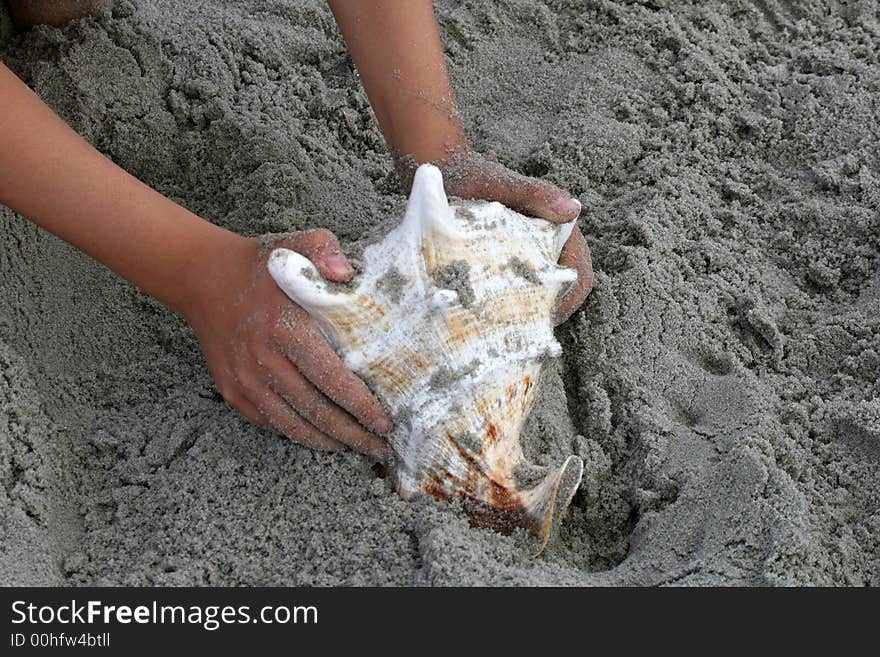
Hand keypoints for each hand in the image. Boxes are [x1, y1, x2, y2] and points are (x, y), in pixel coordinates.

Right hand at [180, 230, 391, 458]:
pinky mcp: (233, 392)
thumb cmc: (264, 267)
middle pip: (316, 410)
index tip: (385, 422)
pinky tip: (322, 437)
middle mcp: (264, 361)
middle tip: (380, 447)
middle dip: (353, 434)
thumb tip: (347, 274)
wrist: (205, 279)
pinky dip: (298, 434)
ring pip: (293, 424)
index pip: (331, 378)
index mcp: (286, 330)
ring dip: (328, 441)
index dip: (361, 405)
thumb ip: (325, 250)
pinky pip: (271, 422)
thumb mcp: (297, 243)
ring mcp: (246, 380)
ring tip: (356, 447)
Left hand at [399, 151, 594, 323]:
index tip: (548, 319)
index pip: (578, 269)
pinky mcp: (508, 257)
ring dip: (535, 309)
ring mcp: (528, 250)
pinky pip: (521, 286)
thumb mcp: (502, 185)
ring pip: (544, 289)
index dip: (569, 298)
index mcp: (556, 226)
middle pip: (566, 285)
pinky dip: (516, 303)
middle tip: (529, 333)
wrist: (440, 171)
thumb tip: (574, 209)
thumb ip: (536, 194)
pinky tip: (497, 316)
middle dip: (554, 310)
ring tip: (513, 330)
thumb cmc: (472, 176)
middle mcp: (547, 240)